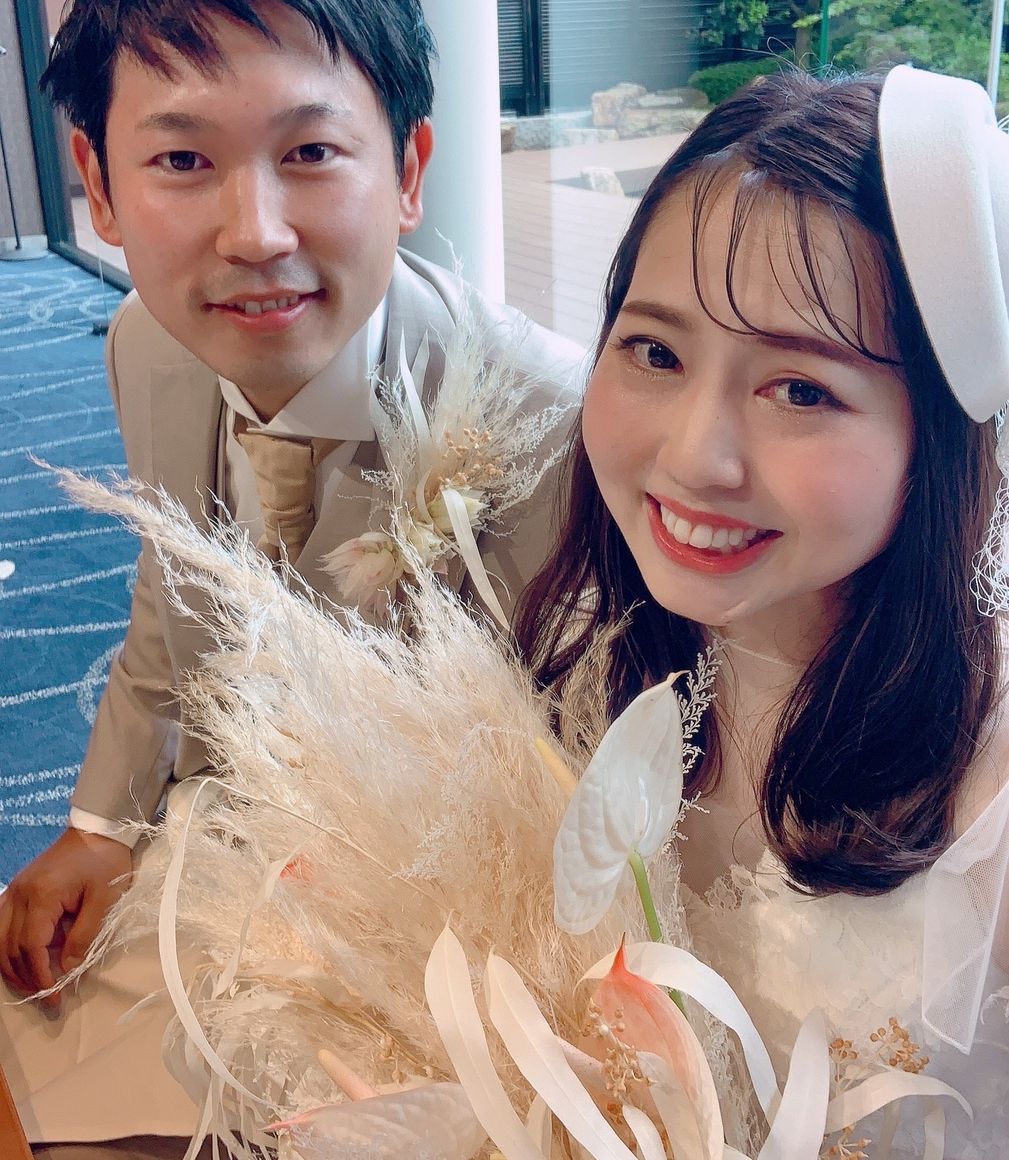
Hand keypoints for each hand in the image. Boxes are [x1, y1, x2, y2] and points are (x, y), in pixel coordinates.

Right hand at [0, 828, 131, 1007]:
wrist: (98, 829)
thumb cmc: (106, 861)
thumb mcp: (104, 900)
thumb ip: (84, 936)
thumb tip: (67, 969)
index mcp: (41, 895)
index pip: (31, 947)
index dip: (40, 976)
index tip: (54, 997)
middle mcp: (19, 894)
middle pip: (10, 947)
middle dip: (26, 977)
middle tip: (46, 999)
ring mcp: (15, 890)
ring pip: (0, 939)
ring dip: (13, 967)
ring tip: (33, 986)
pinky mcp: (18, 889)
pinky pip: (2, 925)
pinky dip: (8, 948)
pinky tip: (21, 962)